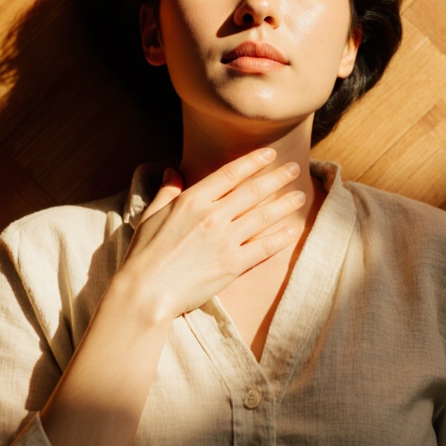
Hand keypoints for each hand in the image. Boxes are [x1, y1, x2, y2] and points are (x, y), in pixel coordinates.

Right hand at [117, 148, 304, 321]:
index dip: (253, 161)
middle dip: (276, 178)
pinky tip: (293, 230)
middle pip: (253, 191)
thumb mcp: (152, 215)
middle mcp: (213, 216)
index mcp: (193, 200)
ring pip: (263, 216)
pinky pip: (264, 247)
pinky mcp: (232, 265)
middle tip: (294, 168)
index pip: (230, 173)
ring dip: (285, 204)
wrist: (146, 291)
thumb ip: (168, 191)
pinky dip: (281, 238)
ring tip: (300, 195)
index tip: (270, 154)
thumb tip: (174, 171)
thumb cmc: (144, 253)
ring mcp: (225, 241)